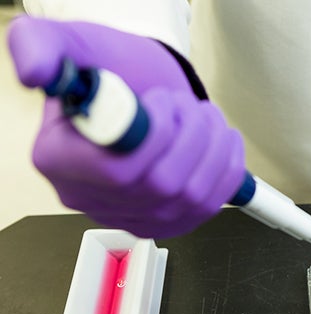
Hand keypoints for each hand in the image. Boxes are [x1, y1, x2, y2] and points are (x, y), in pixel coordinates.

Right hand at [8, 16, 244, 237]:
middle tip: (187, 104)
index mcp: (59, 161)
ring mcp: (132, 216)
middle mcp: (93, 198)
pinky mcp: (166, 222)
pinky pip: (208, 207)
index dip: (155, 136)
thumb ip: (45, 46)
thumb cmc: (113, 70)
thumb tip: (35, 71)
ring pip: (191, 196)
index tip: (163, 102)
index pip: (117, 171)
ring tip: (205, 116)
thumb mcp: (75, 45)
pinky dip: (227, 169)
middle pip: (162, 185)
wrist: (144, 91)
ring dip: (213, 148)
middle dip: (191, 136)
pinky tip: (222, 142)